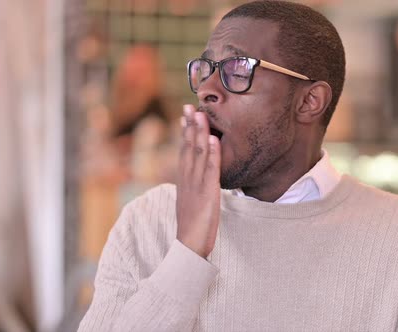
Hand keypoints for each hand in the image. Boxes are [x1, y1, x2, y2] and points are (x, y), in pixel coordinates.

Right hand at [175, 104, 221, 257]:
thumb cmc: (193, 225)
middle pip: (188, 147)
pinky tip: (213, 139)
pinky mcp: (207, 192)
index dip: (185, 132)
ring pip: (197, 153)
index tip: (185, 114)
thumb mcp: (192, 201)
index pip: (184, 150)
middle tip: (190, 105)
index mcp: (184, 180)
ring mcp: (196, 184)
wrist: (189, 244)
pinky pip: (210, 169)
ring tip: (200, 114)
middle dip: (189, 125)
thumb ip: (194, 187)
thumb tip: (198, 177)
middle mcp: (188, 178)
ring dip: (199, 132)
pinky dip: (212, 153)